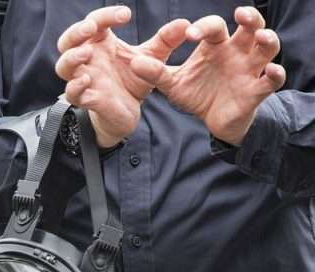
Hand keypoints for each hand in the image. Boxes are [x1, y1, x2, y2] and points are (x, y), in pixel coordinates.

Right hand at [55, 7, 189, 147]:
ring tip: (86, 54)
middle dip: (76, 32)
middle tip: (91, 27)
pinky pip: (72, 93)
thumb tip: (184, 23)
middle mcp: (87, 59)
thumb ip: (165, 41)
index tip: (126, 15)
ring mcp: (84, 79)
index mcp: (100, 43)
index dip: (106, 15)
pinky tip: (86, 80)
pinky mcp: (86, 99)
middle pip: (67, 41)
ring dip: (72, 58)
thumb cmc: (132, 80)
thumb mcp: (151, 58)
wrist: (127, 112)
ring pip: (63, 66)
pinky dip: (76, 86)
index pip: (95, 22)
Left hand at [129, 6, 285, 145]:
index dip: (203, 27)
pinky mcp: (257, 90)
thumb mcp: (173, 84)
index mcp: (215, 46)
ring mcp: (250, 69)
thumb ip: (156, 73)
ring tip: (261, 37)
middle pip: (250, 27)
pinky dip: (276, 74)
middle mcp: (237, 52)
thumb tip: (133, 63)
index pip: (213, 27)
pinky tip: (272, 71)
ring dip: (268, 39)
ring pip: (268, 47)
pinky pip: (273, 80)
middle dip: (249, 17)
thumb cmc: (197, 94)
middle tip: (239, 14)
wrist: (213, 120)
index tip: (188, 35)